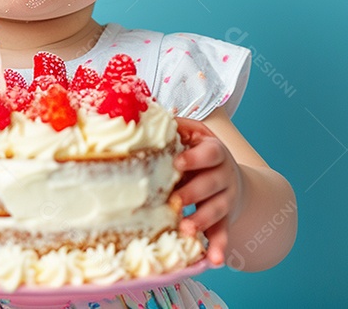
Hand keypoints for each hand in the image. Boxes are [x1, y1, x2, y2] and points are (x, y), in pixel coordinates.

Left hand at [172, 117, 243, 266]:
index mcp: (213, 151)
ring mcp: (226, 198)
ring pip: (217, 210)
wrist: (230, 175)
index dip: (194, 157)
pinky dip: (220, 247)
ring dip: (202, 221)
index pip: (209, 152)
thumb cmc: (197, 152)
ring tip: (186, 230)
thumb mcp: (191, 134)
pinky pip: (224, 234)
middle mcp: (224, 175)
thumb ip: (174, 126)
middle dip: (193, 193)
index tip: (177, 163)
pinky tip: (214, 261)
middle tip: (174, 201)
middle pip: (211, 184)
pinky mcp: (225, 219)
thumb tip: (142, 112)